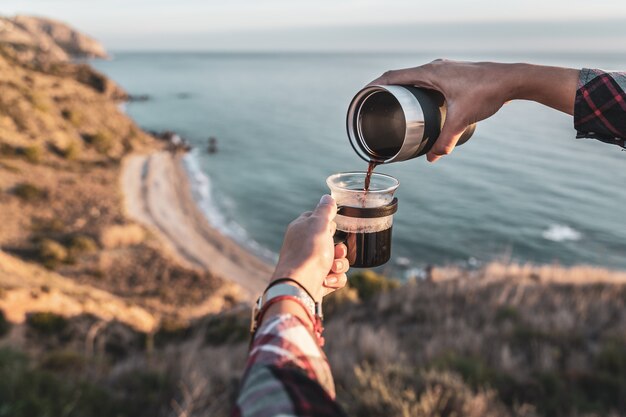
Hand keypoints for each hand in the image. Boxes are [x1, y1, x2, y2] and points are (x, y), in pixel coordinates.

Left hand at [270, 195, 348, 300]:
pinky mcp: (317, 282)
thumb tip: (327, 197)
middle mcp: (305, 247)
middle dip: (340, 249)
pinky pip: (336, 278)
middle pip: (333, 243)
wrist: (299, 285)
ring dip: (339, 265)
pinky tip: (326, 280)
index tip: (332, 229)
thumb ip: (325, 210)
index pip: (319, 222)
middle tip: (336, 252)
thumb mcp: (318, 224)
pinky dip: (335, 279)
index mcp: (302, 230)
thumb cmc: (309, 251)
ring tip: (331, 268)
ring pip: (337, 262)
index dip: (329, 226)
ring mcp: (311, 266)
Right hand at [368, 60, 578, 162]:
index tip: (362, 96)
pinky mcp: (451, 74)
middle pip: (400, 76)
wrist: (512, 79)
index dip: (374, 85)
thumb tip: (432, 159)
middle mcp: (433, 67)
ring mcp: (443, 69)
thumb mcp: (462, 119)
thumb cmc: (488, 92)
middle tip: (374, 106)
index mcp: (429, 72)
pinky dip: (415, 89)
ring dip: (400, 89)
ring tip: (391, 107)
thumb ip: (445, 140)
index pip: (392, 76)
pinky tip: (418, 103)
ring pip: (413, 77)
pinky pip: (425, 79)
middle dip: (384, 90)